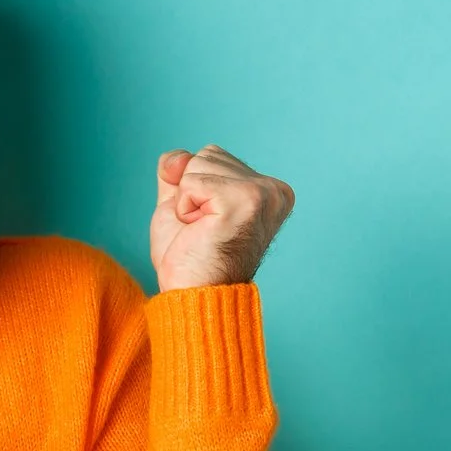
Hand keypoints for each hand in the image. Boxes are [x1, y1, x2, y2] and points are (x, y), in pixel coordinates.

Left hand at [148, 145, 294, 290]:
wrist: (194, 295)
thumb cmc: (191, 258)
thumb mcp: (181, 203)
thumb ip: (178, 172)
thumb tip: (177, 158)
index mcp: (268, 189)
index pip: (211, 155)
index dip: (194, 189)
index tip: (209, 223)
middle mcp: (273, 188)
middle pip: (206, 154)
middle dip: (190, 193)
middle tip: (204, 229)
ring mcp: (262, 193)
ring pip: (197, 164)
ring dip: (187, 202)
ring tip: (204, 230)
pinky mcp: (244, 200)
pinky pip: (191, 182)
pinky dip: (184, 209)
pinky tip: (201, 230)